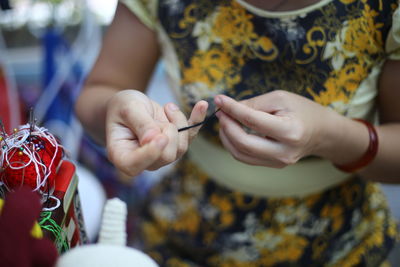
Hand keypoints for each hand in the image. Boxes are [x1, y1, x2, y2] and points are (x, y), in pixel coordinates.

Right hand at [106, 90, 207, 177]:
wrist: (131, 105)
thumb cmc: (122, 107)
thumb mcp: (127, 108)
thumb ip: (140, 123)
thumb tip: (154, 139)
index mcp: (123, 156)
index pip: (136, 165)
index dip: (150, 153)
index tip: (160, 137)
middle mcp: (145, 161)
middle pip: (166, 156)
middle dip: (168, 131)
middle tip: (161, 112)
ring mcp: (162, 155)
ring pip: (181, 147)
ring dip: (178, 122)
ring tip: (168, 107)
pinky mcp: (176, 144)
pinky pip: (191, 136)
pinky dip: (197, 119)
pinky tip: (202, 105)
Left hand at [214, 90, 338, 167]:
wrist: (322, 132)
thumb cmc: (302, 110)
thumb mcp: (280, 98)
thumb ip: (254, 104)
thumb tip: (228, 108)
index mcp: (290, 131)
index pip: (252, 120)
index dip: (232, 109)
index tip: (219, 99)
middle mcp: (284, 151)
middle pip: (243, 143)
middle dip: (226, 126)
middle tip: (220, 112)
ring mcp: (279, 162)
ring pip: (241, 154)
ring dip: (227, 137)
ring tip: (225, 120)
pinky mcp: (273, 165)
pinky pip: (246, 157)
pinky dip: (234, 144)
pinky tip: (232, 131)